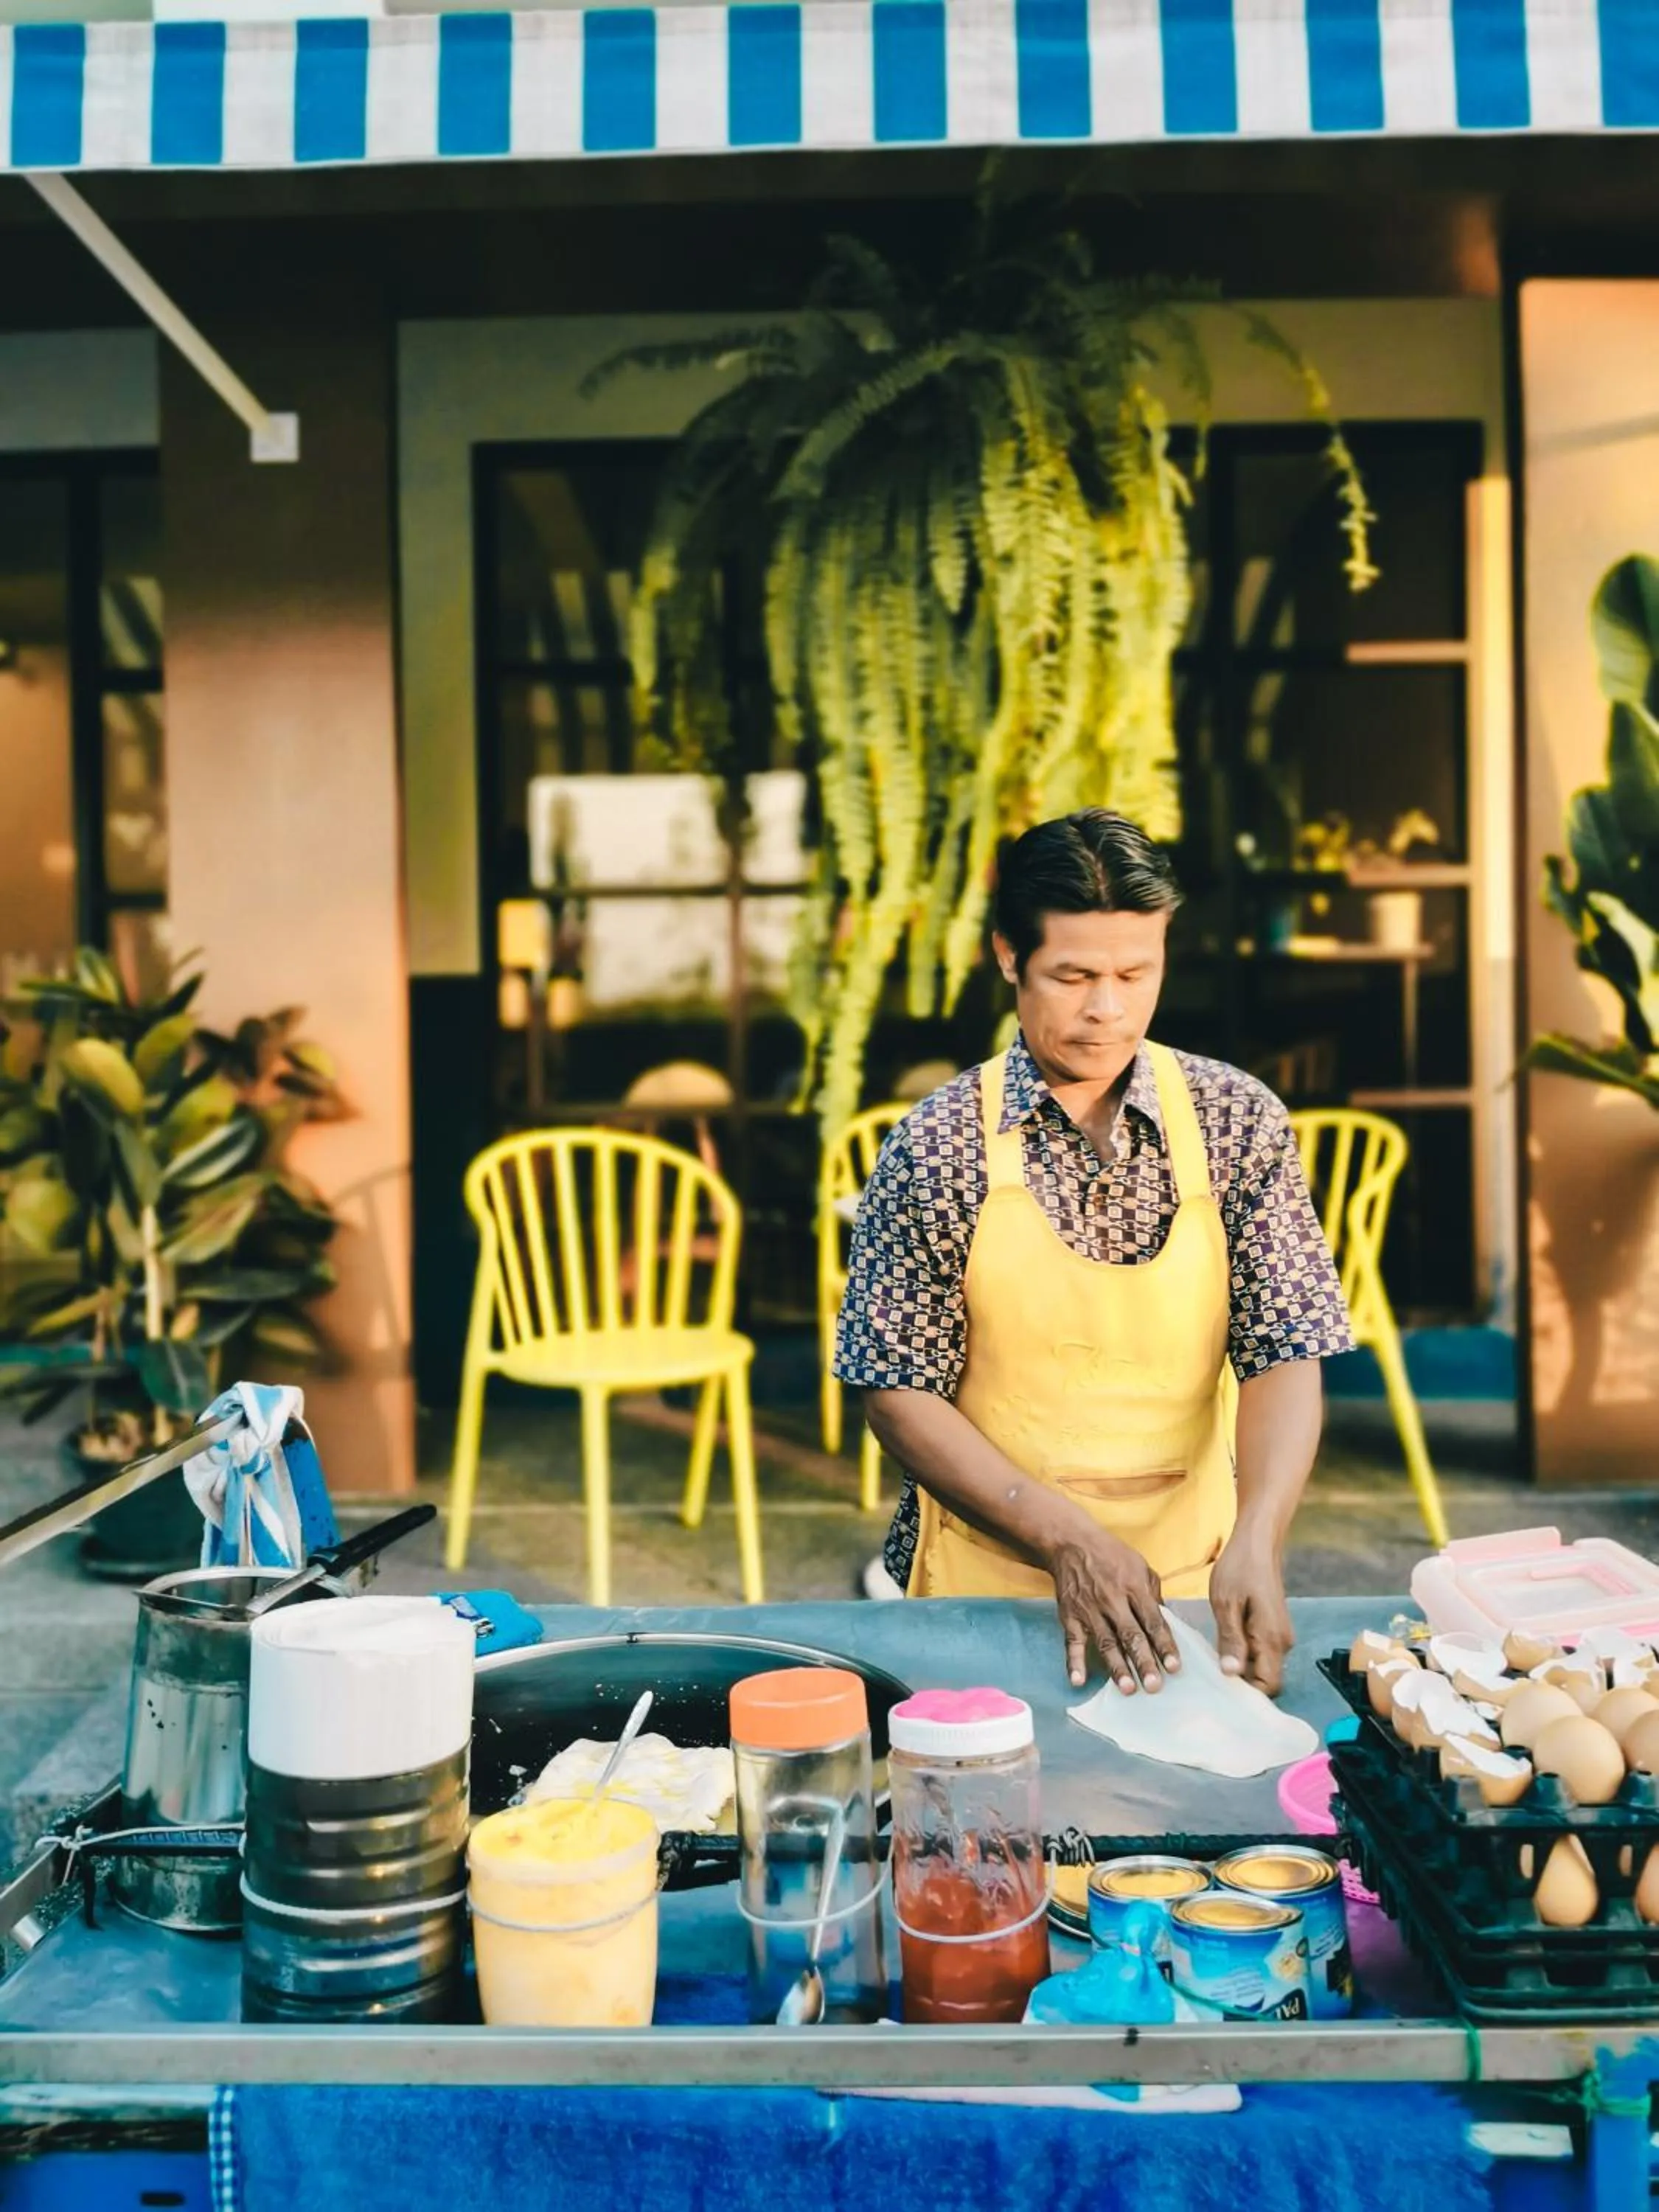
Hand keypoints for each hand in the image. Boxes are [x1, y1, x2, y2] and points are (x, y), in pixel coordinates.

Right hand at [1047, 1524, 1180, 1693]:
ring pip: (1105, 1643)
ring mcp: (1089, 1610)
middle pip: (1131, 1635)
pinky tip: (1079, 1681)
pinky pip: (1072, 1642)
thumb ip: (1153, 1595)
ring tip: (1128, 1689)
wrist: (1072, 1542)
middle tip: (1154, 1686)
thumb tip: (1166, 1623)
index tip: (1175, 1667)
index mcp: (1134, 1587)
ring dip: (1117, 1667)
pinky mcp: (1070, 1616)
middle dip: (1143, 1662)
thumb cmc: (1111, 1555)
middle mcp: (1112, 1600)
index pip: (1153, 1621)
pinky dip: (1074, 1662)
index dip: (1164, 1645)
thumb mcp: (1140, 1567)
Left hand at [1209, 1531, 1294, 1696]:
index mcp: (1272, 1639)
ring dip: (1241, 1667)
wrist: (1258, 1542)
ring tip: (1212, 1664)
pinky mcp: (1272, 1626)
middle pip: (1266, 1679)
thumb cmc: (1239, 1568)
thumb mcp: (1226, 1603)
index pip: (1269, 1686)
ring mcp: (1279, 1634)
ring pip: (1262, 1665)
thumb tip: (1232, 1675)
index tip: (1220, 1692)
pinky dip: (1244, 1654)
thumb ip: (1231, 1640)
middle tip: (1209, 1680)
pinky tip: (1222, 1646)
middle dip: (1242, 1683)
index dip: (1247, 1693)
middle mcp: (1282, 1641)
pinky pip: (1260, 1651)